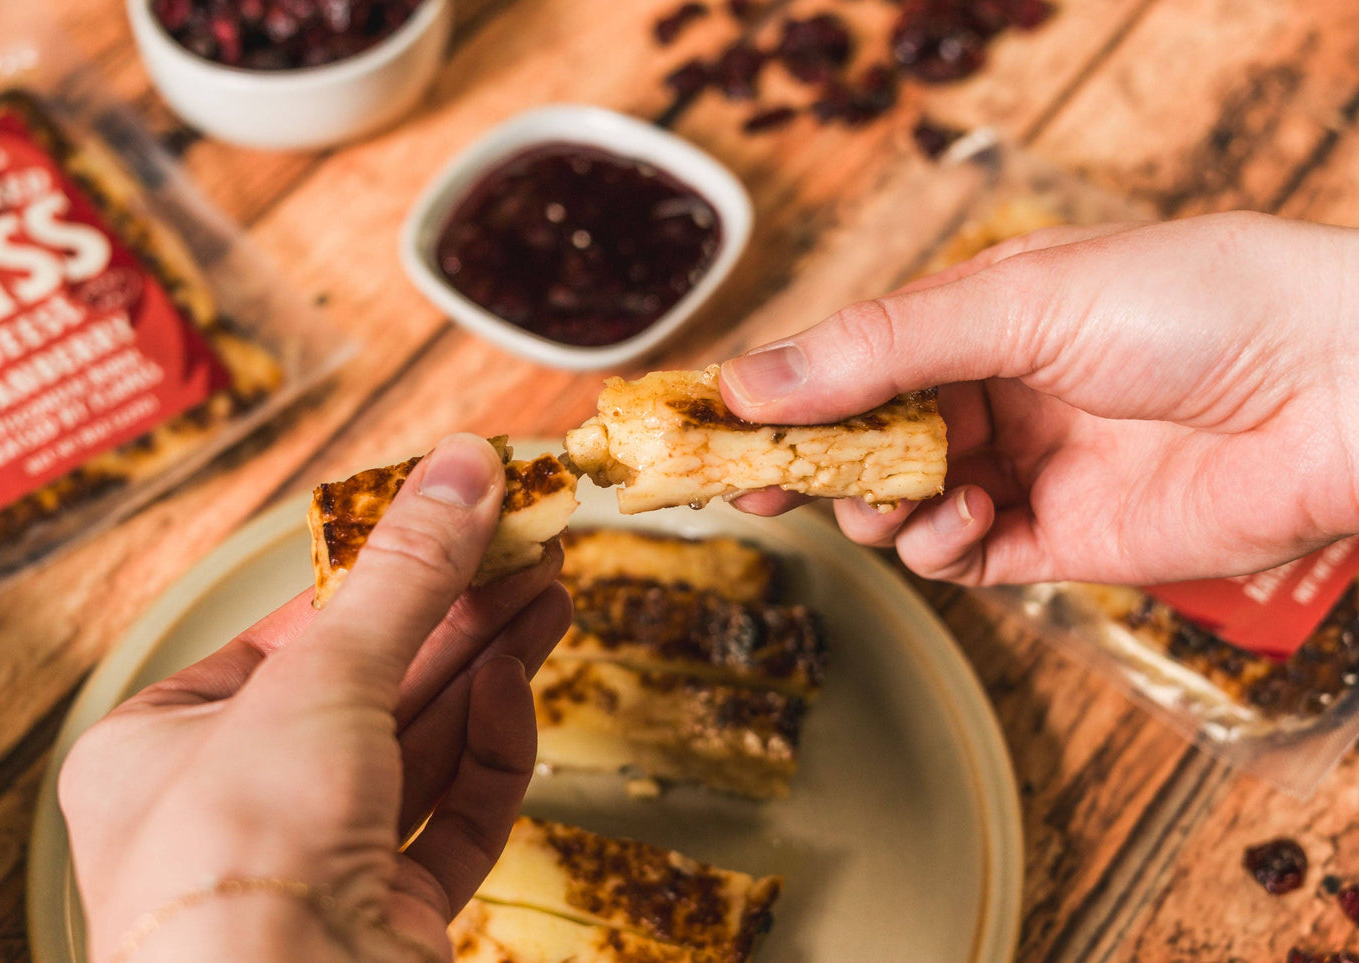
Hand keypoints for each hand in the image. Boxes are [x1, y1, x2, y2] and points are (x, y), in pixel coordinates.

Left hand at [59, 433, 572, 962]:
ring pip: (416, 745)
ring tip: (549, 593)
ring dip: (487, 666)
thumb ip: (406, 573)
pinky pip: (445, 819)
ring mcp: (313, 866)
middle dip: (456, 611)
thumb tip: (466, 467)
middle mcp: (232, 808)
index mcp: (162, 746)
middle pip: (369, 684)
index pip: (289, 634)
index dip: (382, 569)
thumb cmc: (239, 859)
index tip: (454, 517)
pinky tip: (512, 690)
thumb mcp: (322, 676)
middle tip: (526, 547)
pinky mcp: (385, 915)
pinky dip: (485, 755)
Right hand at [719, 212, 1358, 585]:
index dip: (776, 389)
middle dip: (805, 460)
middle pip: (860, 435)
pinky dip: (942, 545)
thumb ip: (880, 349)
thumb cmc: (1199, 303)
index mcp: (978, 314)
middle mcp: (992, 390)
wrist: (1343, 389)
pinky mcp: (1059, 538)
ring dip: (876, 505)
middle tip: (745, 481)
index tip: (705, 420)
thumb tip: (753, 382)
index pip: (847, 356)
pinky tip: (964, 520)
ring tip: (888, 498)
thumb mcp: (1018, 301)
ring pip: (900, 500)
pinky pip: (963, 554)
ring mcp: (1023, 465)